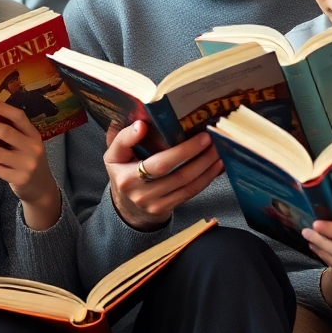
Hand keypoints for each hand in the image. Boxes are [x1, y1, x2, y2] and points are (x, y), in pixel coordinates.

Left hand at [0, 99, 60, 230]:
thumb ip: (10, 133)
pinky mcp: (17, 178)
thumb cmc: (26, 160)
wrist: (41, 187)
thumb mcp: (26, 144)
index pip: (19, 116)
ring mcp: (25, 164)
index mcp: (33, 134)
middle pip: (4, 132)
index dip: (2, 108)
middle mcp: (31, 147)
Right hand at [104, 122, 223, 231]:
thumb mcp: (114, 155)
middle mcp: (137, 190)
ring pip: (184, 181)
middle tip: (207, 137)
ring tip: (216, 150)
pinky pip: (190, 192)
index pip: (138, 156)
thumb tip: (141, 124)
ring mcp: (153, 202)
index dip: (145, 141)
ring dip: (205, 164)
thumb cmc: (123, 172)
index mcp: (124, 173)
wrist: (127, 207)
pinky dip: (206, 177)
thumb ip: (124, 138)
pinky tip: (215, 166)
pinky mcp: (166, 208)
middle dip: (190, 151)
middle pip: (168, 169)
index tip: (159, 126)